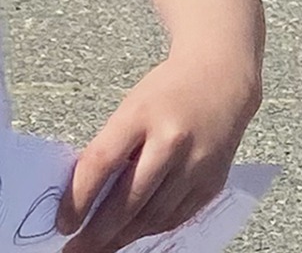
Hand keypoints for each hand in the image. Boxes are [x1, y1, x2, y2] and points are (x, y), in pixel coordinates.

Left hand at [58, 53, 260, 252]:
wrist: (224, 78)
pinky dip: (153, 228)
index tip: (64, 224)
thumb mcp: (131, 109)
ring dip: (124, 236)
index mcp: (143, 115)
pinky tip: (135, 233)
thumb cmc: (169, 93)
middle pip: (129, 198)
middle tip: (76, 249)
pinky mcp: (214, 179)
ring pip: (154, 215)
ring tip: (102, 246)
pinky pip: (178, 215)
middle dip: (98, 232)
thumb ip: (112, 148)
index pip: (102, 163)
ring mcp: (198, 163)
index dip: (78, 199)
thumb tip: (86, 199)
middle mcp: (174, 140)